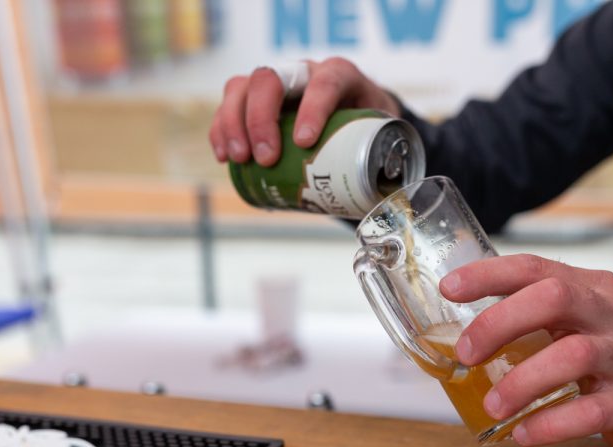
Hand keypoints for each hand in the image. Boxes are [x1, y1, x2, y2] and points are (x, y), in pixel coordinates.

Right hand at [209, 57, 399, 165]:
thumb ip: (385, 162)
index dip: (313, 108)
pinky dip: (221, 130)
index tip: (304, 142)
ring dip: (234, 124)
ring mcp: (274, 84)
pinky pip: (227, 105)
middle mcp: (302, 72)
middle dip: (262, 119)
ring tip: (240, 159)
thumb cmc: (367, 131)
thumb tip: (391, 207)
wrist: (352, 120)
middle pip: (270, 79)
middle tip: (266, 158)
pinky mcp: (252, 100)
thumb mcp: (381, 139)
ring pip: (241, 87)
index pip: (325, 81)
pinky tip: (224, 156)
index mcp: (340, 75)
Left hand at [438, 254, 612, 446]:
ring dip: (522, 382)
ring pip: (573, 355)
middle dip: (500, 323)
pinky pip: (592, 412)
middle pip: (555, 298)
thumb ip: (526, 316)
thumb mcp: (571, 321)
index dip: (488, 275)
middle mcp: (611, 314)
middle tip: (466, 354)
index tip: (449, 289)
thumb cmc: (602, 352)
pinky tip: (524, 433)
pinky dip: (551, 424)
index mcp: (589, 287)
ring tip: (493, 405)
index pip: (534, 268)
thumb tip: (454, 333)